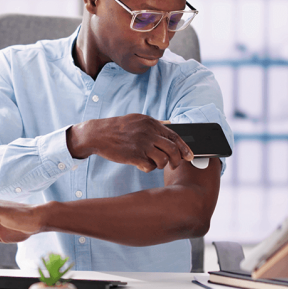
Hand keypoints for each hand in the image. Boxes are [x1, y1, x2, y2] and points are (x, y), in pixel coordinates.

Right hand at [67, 114, 193, 171]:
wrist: (98, 134)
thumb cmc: (117, 129)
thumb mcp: (137, 120)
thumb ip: (154, 125)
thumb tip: (171, 126)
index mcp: (151, 123)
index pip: (175, 136)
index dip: (184, 148)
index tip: (190, 156)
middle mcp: (149, 132)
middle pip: (173, 150)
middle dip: (176, 160)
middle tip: (173, 165)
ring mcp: (142, 144)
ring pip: (163, 160)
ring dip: (160, 165)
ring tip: (152, 163)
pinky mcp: (134, 156)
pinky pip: (150, 167)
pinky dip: (148, 168)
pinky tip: (141, 164)